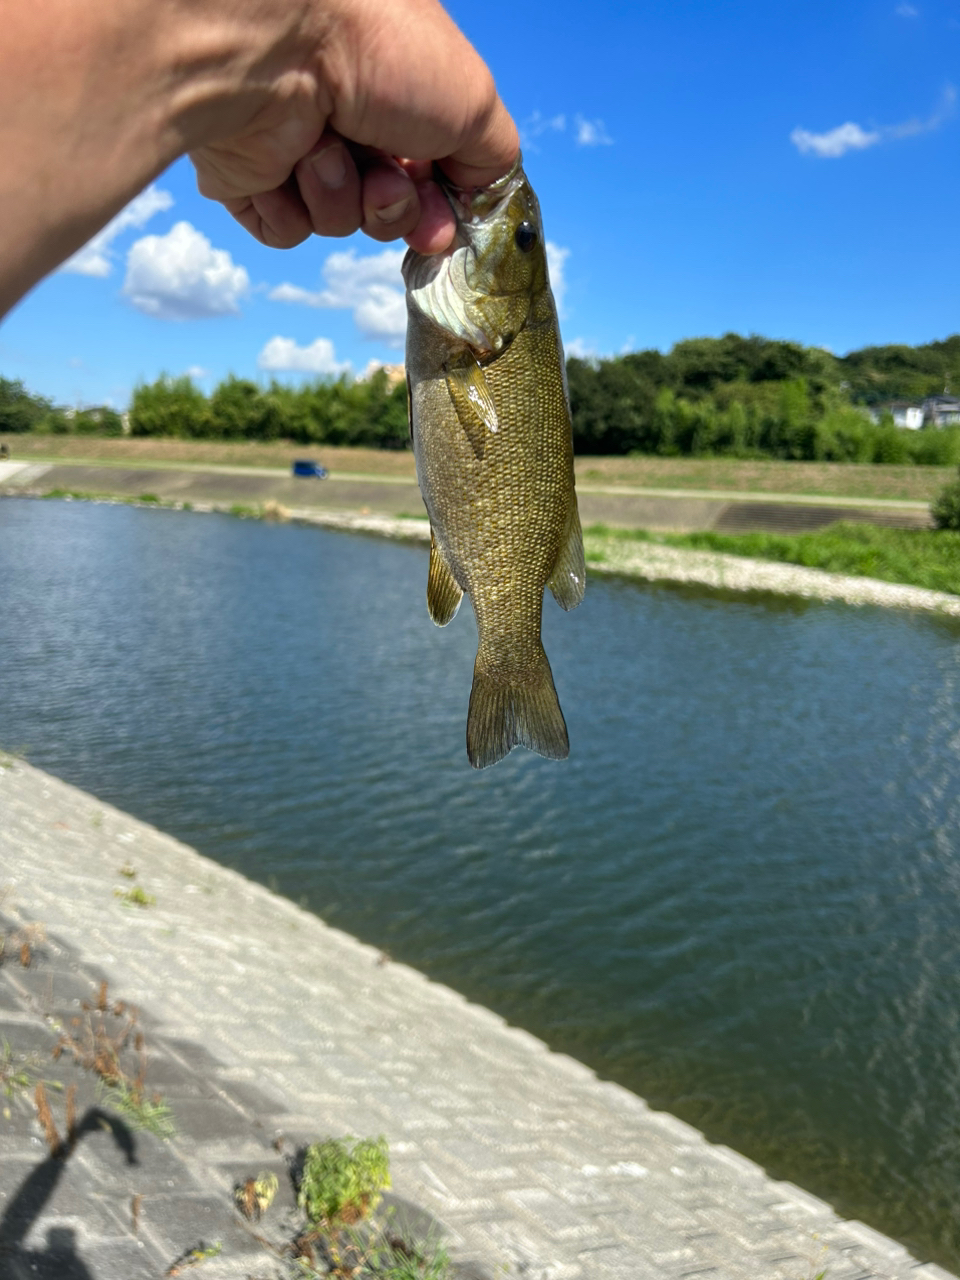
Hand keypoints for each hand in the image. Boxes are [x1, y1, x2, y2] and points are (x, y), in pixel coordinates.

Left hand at [188, 0, 517, 253]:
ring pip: (338, 219)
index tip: (443, 224)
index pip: (429, 169)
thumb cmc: (380, 53)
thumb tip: (479, 197)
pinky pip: (285, 229)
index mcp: (396, 84)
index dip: (440, 204)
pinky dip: (294, 208)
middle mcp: (345, 110)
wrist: (277, 45)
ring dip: (343, 198)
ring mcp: (294, 143)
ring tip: (326, 151)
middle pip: (387, 203)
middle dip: (393, 208)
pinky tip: (288, 165)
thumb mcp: (473, 102)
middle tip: (385, 190)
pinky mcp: (248, 175)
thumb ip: (492, 158)